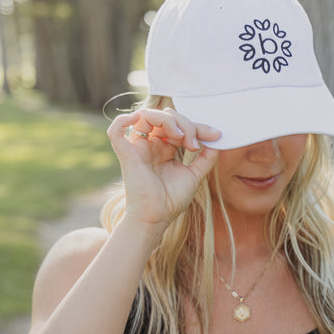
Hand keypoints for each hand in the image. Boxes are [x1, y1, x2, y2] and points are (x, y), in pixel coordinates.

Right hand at [107, 107, 220, 230]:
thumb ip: (206, 157)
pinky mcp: (126, 154)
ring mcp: (137, 148)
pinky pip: (116, 129)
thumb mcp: (195, 175)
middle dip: (186, 124)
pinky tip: (144, 122)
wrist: (157, 218)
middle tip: (195, 143)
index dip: (197, 126)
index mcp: (164, 149)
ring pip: (146, 115)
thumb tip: (216, 138)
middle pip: (165, 117)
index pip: (179, 125)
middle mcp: (150, 145)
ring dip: (168, 120)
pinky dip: (125, 119)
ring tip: (181, 137)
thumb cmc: (172, 200)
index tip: (215, 135)